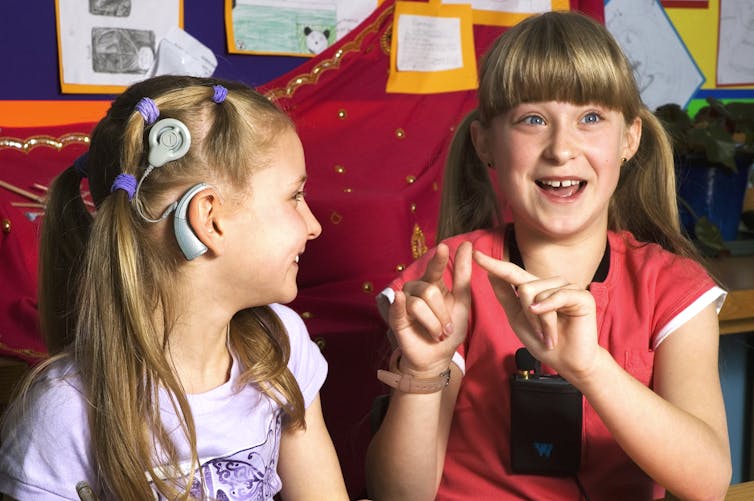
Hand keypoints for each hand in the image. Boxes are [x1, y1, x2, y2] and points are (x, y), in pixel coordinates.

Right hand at [388, 242, 471, 377]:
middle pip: (429, 291)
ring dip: (433, 324)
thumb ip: (463, 275)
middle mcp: (416, 289)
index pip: (435, 268)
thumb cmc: (450, 330)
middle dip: (442, 314)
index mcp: (433, 284)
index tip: (445, 248)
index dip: (439, 259)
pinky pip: (399, 307)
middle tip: (446, 329)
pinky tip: (399, 298)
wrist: (437, 356)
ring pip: (418, 304)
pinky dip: (399, 303)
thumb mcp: (462, 303)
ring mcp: (404, 302)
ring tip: (436, 333)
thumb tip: (467, 244)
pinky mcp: (395, 317)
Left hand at [473, 250, 598, 380]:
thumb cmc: (542, 341)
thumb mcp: (516, 317)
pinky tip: (550, 329)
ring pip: (539, 293)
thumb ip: (505, 295)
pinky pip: (557, 297)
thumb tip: (490, 273)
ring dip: (540, 321)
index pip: (511, 272)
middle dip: (527, 315)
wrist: (566, 362)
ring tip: (549, 335)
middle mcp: (551, 283)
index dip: (493, 263)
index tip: (474, 253)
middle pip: (524, 287)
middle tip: (539, 333)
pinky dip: (549, 312)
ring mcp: (568, 287)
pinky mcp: (582, 296)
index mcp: (536, 287)